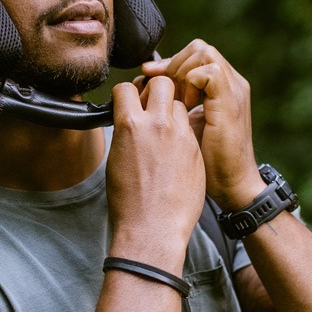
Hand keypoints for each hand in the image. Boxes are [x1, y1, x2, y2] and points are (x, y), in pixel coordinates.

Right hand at [106, 76, 204, 271]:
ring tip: (165, 131)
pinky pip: (189, 127)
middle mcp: (158, 125)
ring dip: (172, 110)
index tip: (129, 102)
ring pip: (179, 103)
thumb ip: (126, 132)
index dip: (127, 94)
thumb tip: (130, 120)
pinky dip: (183, 131)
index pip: (127, 87)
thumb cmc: (128, 201)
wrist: (153, 229)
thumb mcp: (116, 159)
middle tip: (152, 107)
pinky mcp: (195, 149)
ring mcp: (181, 136)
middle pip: (162, 83)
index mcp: (131, 125)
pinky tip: (176, 150)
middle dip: (156, 89)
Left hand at [141, 40, 264, 210]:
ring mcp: (234, 91)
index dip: (169, 62)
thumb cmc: (208, 163)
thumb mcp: (187, 125)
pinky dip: (191, 83)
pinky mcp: (231, 102)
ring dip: (181, 71)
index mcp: (223, 88)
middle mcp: (233, 83)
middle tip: (160, 87)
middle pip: (199, 48)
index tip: (148, 75)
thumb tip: (146, 86)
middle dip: (173, 62)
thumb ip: (175, 104)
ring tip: (175, 98)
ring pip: (204, 52)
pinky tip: (185, 106)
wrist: (232, 186)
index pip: (195, 55)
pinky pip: (209, 71)